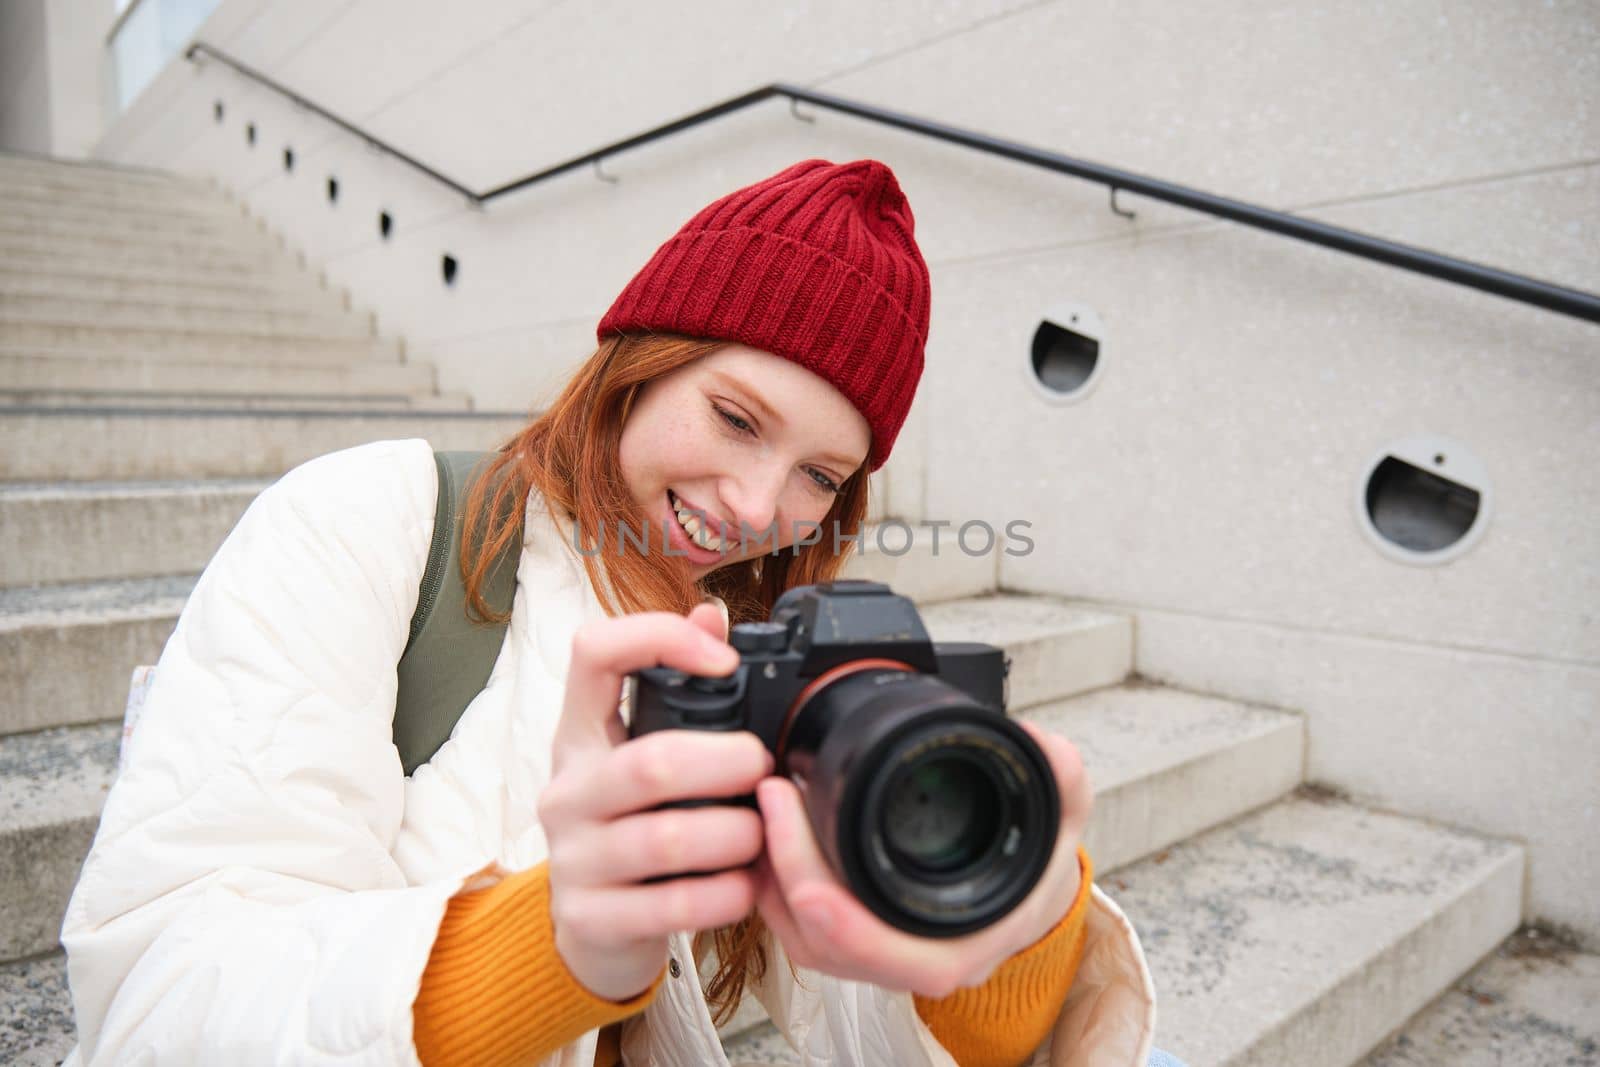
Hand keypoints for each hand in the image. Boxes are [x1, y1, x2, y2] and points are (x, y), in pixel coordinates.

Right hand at [537, 603, 771, 1000]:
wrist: (592, 929)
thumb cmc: (629, 824)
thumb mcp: (639, 751)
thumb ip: (676, 685)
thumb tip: (712, 614)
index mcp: (580, 732)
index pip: (593, 653)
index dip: (660, 639)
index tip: (724, 662)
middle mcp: (567, 789)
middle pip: (651, 763)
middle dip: (727, 763)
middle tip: (762, 766)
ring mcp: (572, 857)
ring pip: (668, 840)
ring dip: (736, 835)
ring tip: (761, 833)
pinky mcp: (590, 918)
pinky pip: (672, 905)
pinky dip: (725, 894)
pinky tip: (745, 885)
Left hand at [753, 721, 1091, 997]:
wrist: (1031, 892)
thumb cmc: (1037, 861)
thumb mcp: (1061, 813)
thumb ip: (1060, 776)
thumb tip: (1037, 741)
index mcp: (958, 945)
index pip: (884, 949)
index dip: (837, 913)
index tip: (802, 857)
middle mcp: (911, 960)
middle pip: (823, 940)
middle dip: (783, 871)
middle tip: (771, 795)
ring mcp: (877, 954)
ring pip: (802, 937)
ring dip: (770, 879)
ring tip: (762, 809)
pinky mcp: (854, 937)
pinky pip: (800, 927)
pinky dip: (774, 887)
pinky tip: (766, 838)